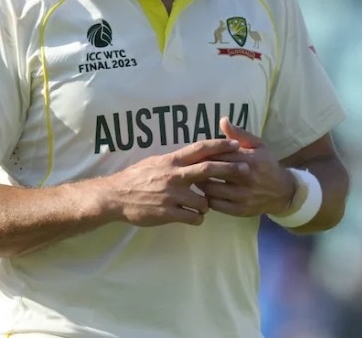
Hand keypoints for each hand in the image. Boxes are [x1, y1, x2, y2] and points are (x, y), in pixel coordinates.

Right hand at [103, 138, 245, 226]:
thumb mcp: (153, 163)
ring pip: (204, 200)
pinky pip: (194, 217)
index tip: (236, 143)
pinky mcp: (169, 213)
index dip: (219, 145)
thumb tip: (190, 156)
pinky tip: (192, 217)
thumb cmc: (134, 178)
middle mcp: (174, 176)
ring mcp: (172, 195)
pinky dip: (197, 218)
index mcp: (170, 162)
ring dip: (206, 204)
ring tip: (200, 206)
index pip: (199, 149)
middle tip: (247, 169)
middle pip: (208, 169)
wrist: (115, 197)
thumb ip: (173, 162)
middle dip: (230, 168)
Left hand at [195, 118, 296, 217]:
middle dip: (199, 168)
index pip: (220, 154)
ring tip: (197, 177)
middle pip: (213, 172)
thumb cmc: (265, 164)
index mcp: (250, 160)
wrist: (283, 192)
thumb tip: (223, 121)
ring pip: (211, 190)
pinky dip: (208, 198)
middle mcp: (247, 179)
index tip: (196, 153)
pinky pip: (216, 205)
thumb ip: (239, 134)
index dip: (205, 154)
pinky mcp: (240, 210)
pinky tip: (208, 191)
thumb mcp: (257, 145)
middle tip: (192, 165)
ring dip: (201, 183)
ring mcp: (244, 196)